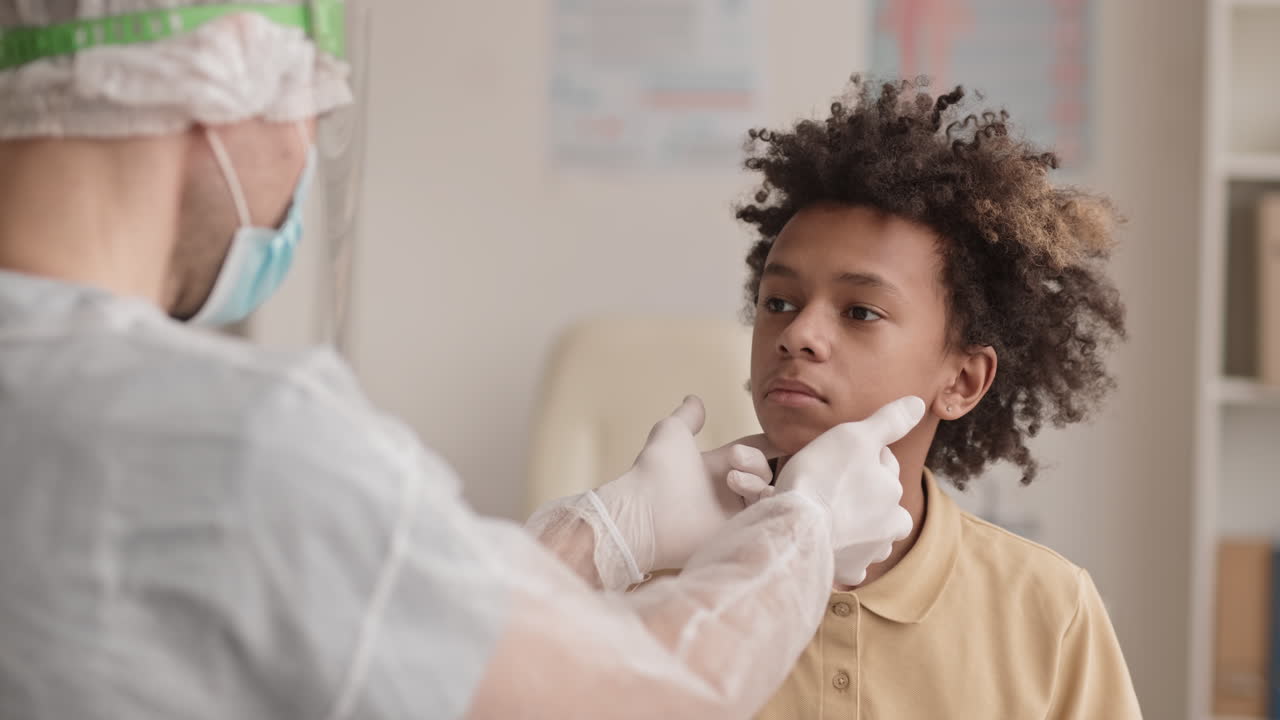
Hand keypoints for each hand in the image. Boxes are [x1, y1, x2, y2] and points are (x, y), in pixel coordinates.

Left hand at [595, 396, 779, 572]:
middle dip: (756, 460)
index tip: (782, 438)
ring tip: (734, 481)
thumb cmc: (654, 469)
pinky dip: (768, 505)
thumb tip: (695, 398)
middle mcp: (728, 490)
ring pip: (767, 493)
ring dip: (757, 481)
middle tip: (735, 459)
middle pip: (764, 471)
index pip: (754, 451)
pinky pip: (764, 518)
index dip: (769, 444)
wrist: (644, 511)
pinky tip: (756, 496)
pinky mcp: (735, 534)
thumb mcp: (672, 431)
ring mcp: (732, 514)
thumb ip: (688, 415)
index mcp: (718, 466)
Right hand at [773, 396, 924, 585]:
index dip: (859, 456)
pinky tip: (825, 542)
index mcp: (894, 493)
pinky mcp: (846, 573)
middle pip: (879, 503)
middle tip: (830, 485)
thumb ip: (889, 421)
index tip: (835, 456)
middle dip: (864, 495)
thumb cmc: (823, 477)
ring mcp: (869, 553)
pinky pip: (849, 563)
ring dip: (856, 526)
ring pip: (868, 533)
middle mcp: (890, 526)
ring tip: (828, 514)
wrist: (795, 527)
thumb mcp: (854, 436)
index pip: (883, 465)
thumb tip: (918, 403)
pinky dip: (841, 554)